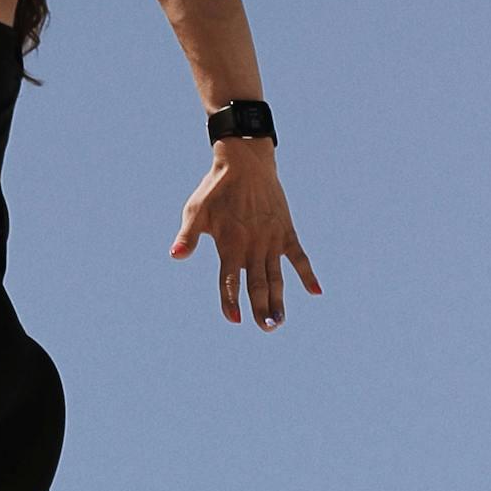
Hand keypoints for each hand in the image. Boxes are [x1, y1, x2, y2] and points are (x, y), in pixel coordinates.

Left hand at [170, 142, 321, 328]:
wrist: (245, 163)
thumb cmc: (216, 189)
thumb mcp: (196, 211)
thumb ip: (188, 236)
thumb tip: (176, 256)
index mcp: (230, 244)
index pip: (229, 280)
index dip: (230, 300)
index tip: (233, 319)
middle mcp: (253, 246)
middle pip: (257, 284)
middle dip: (260, 308)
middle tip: (266, 328)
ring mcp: (272, 241)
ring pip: (277, 277)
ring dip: (278, 300)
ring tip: (279, 321)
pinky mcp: (286, 232)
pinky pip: (299, 257)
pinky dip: (307, 274)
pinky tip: (315, 292)